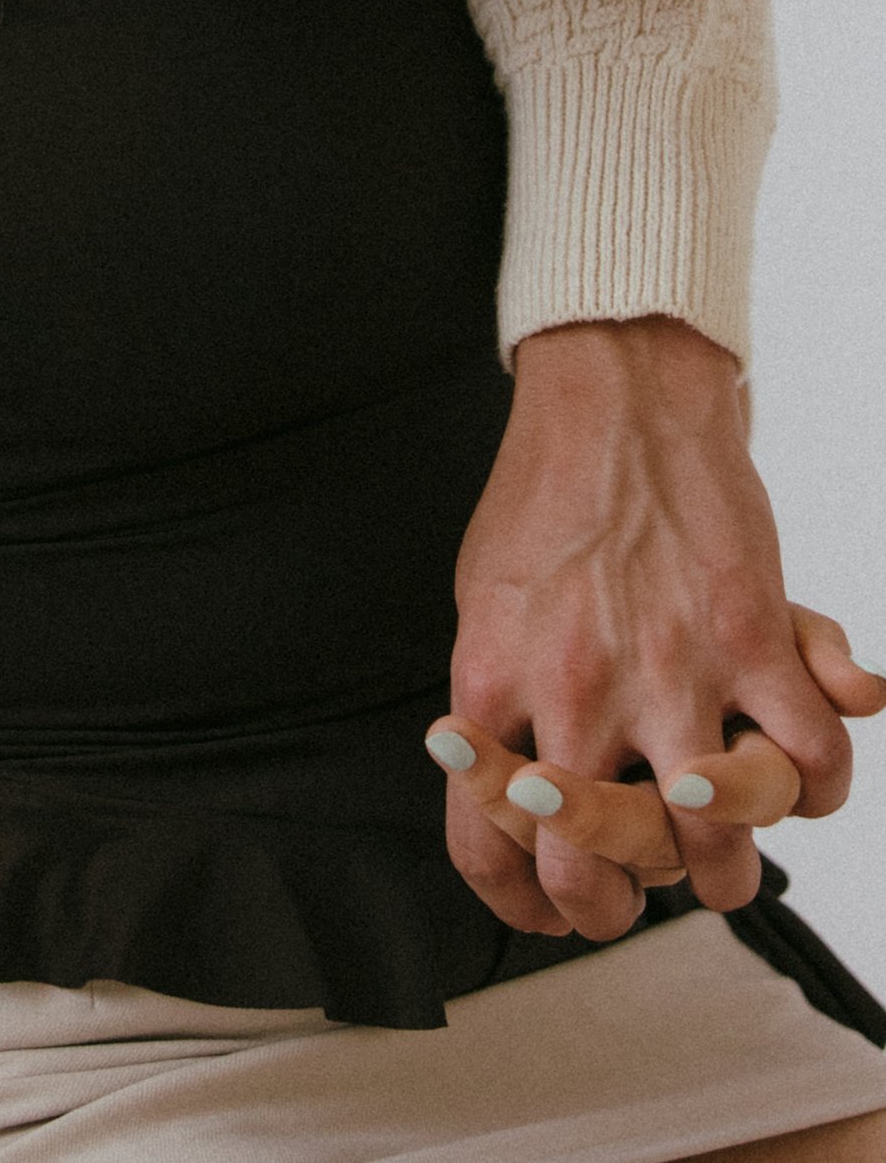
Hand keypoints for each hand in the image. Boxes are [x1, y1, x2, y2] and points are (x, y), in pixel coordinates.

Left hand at [441, 315, 878, 938]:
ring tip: (714, 848)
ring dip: (720, 868)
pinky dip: (811, 789)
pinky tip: (790, 772)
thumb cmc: (546, 493)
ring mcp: (671, 671)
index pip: (488, 844)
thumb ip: (503, 700)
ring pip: (715, 851)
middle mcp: (576, 690)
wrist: (611, 391)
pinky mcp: (753, 641)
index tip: (546, 906)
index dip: (520, 902)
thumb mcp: (486, 600)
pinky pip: (810, 766)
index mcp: (492, 680)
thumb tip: (500, 787)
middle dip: (620, 902)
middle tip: (633, 881)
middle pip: (601, 870)